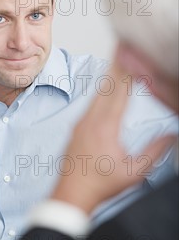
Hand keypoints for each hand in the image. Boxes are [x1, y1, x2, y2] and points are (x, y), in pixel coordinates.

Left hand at [51, 62, 174, 213]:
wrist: (70, 194)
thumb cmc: (100, 185)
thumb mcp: (134, 172)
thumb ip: (155, 151)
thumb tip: (172, 135)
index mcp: (106, 127)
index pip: (120, 91)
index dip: (127, 70)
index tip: (131, 53)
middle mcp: (91, 120)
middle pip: (107, 85)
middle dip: (117, 63)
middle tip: (123, 44)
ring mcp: (81, 122)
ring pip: (97, 92)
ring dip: (109, 74)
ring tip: (117, 58)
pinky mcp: (77, 127)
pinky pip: (91, 102)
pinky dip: (101, 89)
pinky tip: (105, 85)